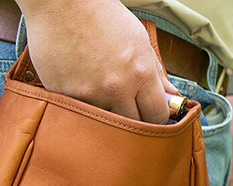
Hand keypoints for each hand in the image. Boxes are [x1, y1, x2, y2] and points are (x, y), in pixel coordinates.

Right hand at [18, 0, 178, 122]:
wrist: (62, 4)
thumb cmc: (101, 15)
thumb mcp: (138, 39)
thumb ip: (155, 72)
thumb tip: (170, 96)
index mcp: (140, 73)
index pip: (158, 115)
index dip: (157, 116)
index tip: (151, 113)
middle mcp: (117, 87)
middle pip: (134, 126)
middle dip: (135, 119)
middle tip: (128, 105)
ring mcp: (89, 95)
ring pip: (107, 124)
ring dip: (108, 114)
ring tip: (102, 92)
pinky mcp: (66, 96)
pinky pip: (81, 114)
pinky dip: (84, 107)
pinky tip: (83, 87)